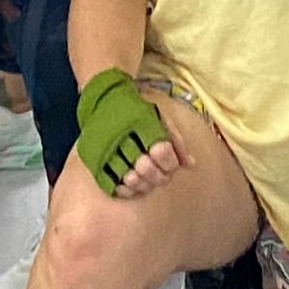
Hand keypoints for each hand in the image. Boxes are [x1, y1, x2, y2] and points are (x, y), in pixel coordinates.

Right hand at [73, 67, 177, 196]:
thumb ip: (177, 141)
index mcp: (142, 123)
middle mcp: (124, 137)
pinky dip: (126, 190)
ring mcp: (108, 150)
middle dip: (158, 175)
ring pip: (130, 179)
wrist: (105, 99)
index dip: (169, 162)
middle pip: (146, 168)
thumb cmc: (138, 111)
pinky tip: (133, 185)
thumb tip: (191, 165)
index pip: (162, 152)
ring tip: (147, 178)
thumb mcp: (162, 118)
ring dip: (144, 184)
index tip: (170, 162)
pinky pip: (112, 184)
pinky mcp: (97, 160)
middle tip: (160, 173)